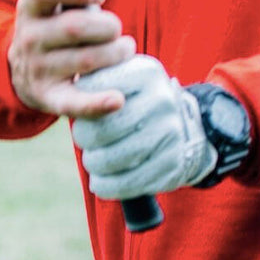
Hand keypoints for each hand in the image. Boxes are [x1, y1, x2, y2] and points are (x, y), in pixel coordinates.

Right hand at [10, 0, 136, 118]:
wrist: (25, 70)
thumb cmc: (58, 19)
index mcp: (32, 3)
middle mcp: (30, 36)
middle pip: (75, 28)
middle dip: (107, 26)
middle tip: (117, 28)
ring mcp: (38, 69)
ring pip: (86, 60)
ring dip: (115, 54)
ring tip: (124, 49)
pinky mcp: (50, 99)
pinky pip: (74, 103)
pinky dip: (97, 103)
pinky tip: (119, 99)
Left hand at [71, 56, 214, 199]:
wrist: (185, 129)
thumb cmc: (140, 104)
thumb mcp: (124, 81)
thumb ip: (96, 85)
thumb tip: (75, 100)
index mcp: (146, 74)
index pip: (95, 91)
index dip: (82, 107)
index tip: (84, 113)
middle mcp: (162, 101)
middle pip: (101, 129)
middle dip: (85, 139)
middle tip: (86, 140)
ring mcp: (170, 134)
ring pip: (111, 159)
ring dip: (95, 164)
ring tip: (95, 160)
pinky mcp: (171, 165)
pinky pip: (126, 183)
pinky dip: (107, 186)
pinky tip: (102, 181)